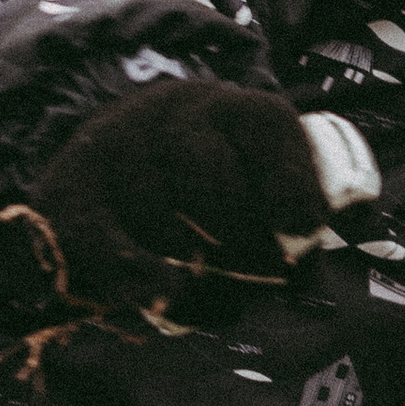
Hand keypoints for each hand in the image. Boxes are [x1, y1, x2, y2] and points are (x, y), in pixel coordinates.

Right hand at [1, 82, 334, 318]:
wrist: (108, 172)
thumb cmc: (209, 188)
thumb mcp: (259, 180)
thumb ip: (298, 212)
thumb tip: (334, 257)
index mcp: (230, 106)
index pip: (265, 126)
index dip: (290, 183)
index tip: (304, 233)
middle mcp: (170, 113)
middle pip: (210, 176)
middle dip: (244, 238)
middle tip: (263, 274)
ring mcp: (116, 147)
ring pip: (159, 215)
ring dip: (195, 268)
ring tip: (221, 294)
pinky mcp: (70, 190)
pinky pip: (106, 240)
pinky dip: (140, 278)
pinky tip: (166, 299)